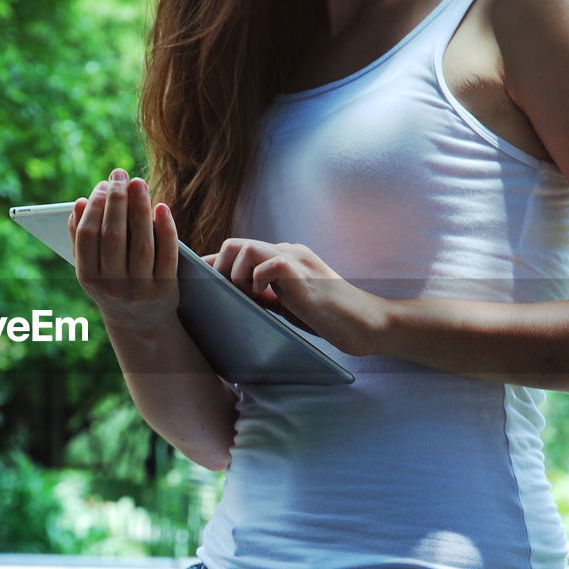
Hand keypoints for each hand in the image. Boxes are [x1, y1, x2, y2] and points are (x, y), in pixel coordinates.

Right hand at [68, 168, 179, 330]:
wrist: (140, 323)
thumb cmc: (113, 283)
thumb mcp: (91, 268)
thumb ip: (81, 238)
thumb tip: (78, 203)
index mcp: (89, 278)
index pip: (88, 236)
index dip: (95, 207)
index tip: (102, 184)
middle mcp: (113, 286)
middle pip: (113, 236)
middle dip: (116, 201)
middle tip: (120, 175)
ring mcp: (140, 289)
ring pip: (141, 243)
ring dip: (139, 208)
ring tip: (137, 182)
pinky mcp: (165, 289)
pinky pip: (167, 255)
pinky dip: (166, 229)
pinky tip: (161, 207)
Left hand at [206, 238, 385, 356]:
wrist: (367, 324)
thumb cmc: (327, 317)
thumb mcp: (286, 303)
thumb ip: (263, 294)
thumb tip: (228, 297)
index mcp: (282, 257)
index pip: (238, 250)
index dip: (214, 265)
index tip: (202, 284)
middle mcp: (287, 252)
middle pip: (234, 244)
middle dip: (220, 270)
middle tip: (226, 297)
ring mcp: (296, 259)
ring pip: (245, 248)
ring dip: (236, 275)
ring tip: (247, 298)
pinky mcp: (304, 274)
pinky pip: (268, 263)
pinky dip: (257, 280)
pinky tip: (265, 299)